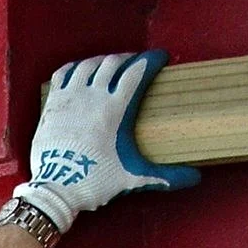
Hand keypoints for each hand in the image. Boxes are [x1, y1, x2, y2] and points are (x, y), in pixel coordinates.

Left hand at [14, 51, 200, 232]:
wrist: (56, 189)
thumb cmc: (94, 181)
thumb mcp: (132, 177)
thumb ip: (164, 176)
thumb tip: (195, 179)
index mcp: (116, 108)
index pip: (138, 70)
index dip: (151, 60)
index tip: (160, 58)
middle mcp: (93, 95)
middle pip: (113, 62)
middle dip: (128, 59)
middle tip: (135, 64)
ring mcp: (70, 97)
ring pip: (89, 64)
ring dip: (102, 61)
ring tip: (110, 66)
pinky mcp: (52, 104)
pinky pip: (64, 73)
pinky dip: (75, 68)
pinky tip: (81, 72)